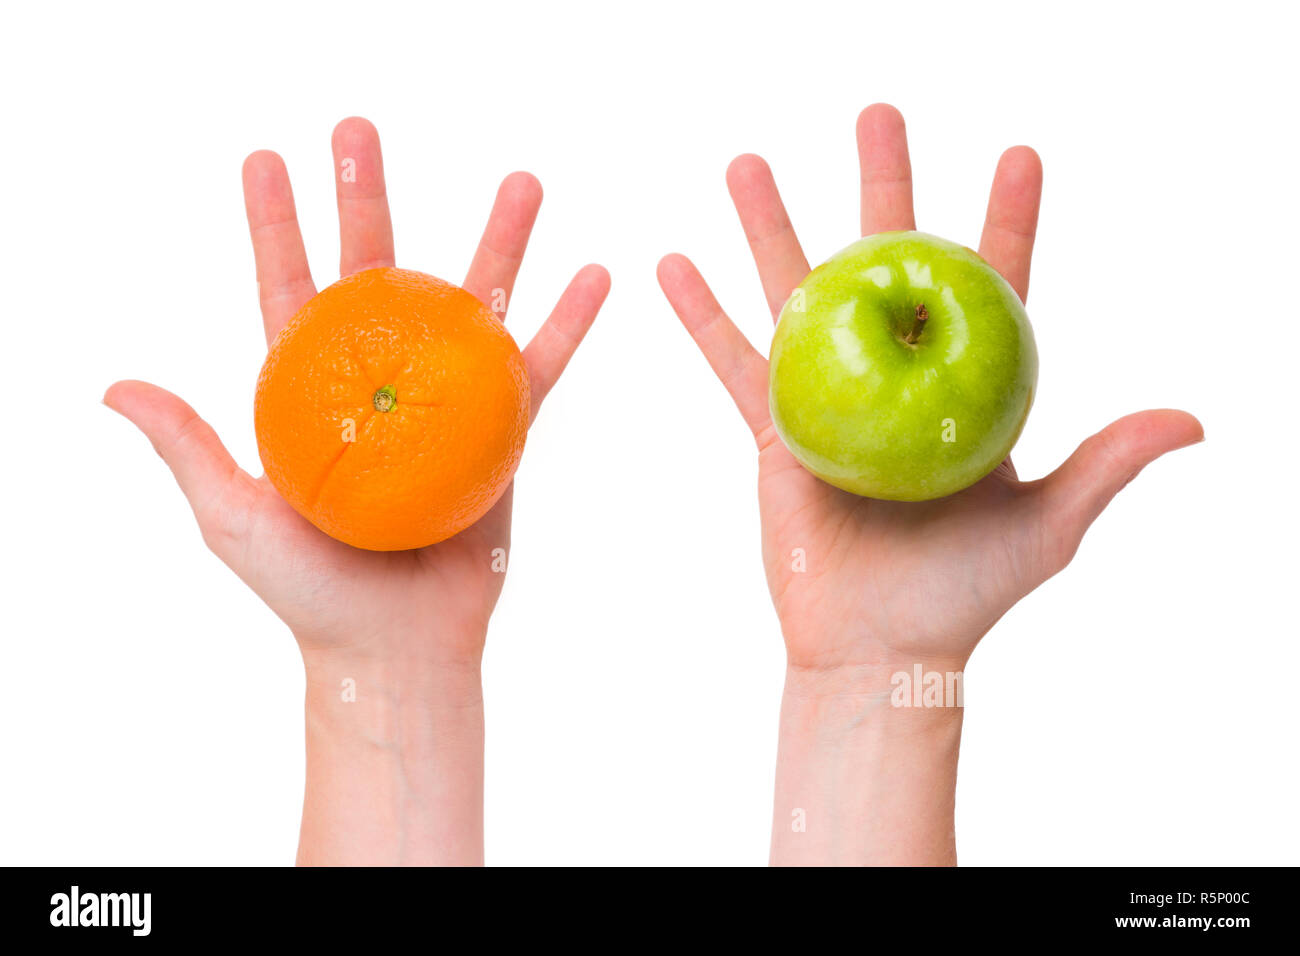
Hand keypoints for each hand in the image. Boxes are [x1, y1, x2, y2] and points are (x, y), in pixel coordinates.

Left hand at [105, 118, 608, 863]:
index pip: (288, 291)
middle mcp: (377, 382)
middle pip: (378, 274)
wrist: (396, 648)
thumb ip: (188, 447)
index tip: (269, 158)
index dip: (276, 225)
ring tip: (523, 182)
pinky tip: (593, 275)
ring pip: (473, 305)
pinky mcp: (502, 433)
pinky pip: (539, 369)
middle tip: (363, 131)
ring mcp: (444, 402)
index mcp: (310, 392)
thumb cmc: (309, 593)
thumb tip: (115, 385)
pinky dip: (567, 324)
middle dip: (370, 199)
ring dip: (496, 242)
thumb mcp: (233, 519)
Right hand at [657, 104, 1200, 863]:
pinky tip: (673, 264)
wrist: (877, 648)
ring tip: (747, 161)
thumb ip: (1106, 465)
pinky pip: (734, 362)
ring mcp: (831, 399)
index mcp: (964, 389)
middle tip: (877, 115)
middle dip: (883, 186)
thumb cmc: (966, 596)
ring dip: (771, 227)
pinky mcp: (774, 432)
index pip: (991, 288)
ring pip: (798, 296)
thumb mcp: (1047, 528)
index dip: (1006, 221)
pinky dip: (702, 316)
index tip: (1017, 154)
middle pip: (888, 264)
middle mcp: (897, 379)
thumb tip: (1191, 418)